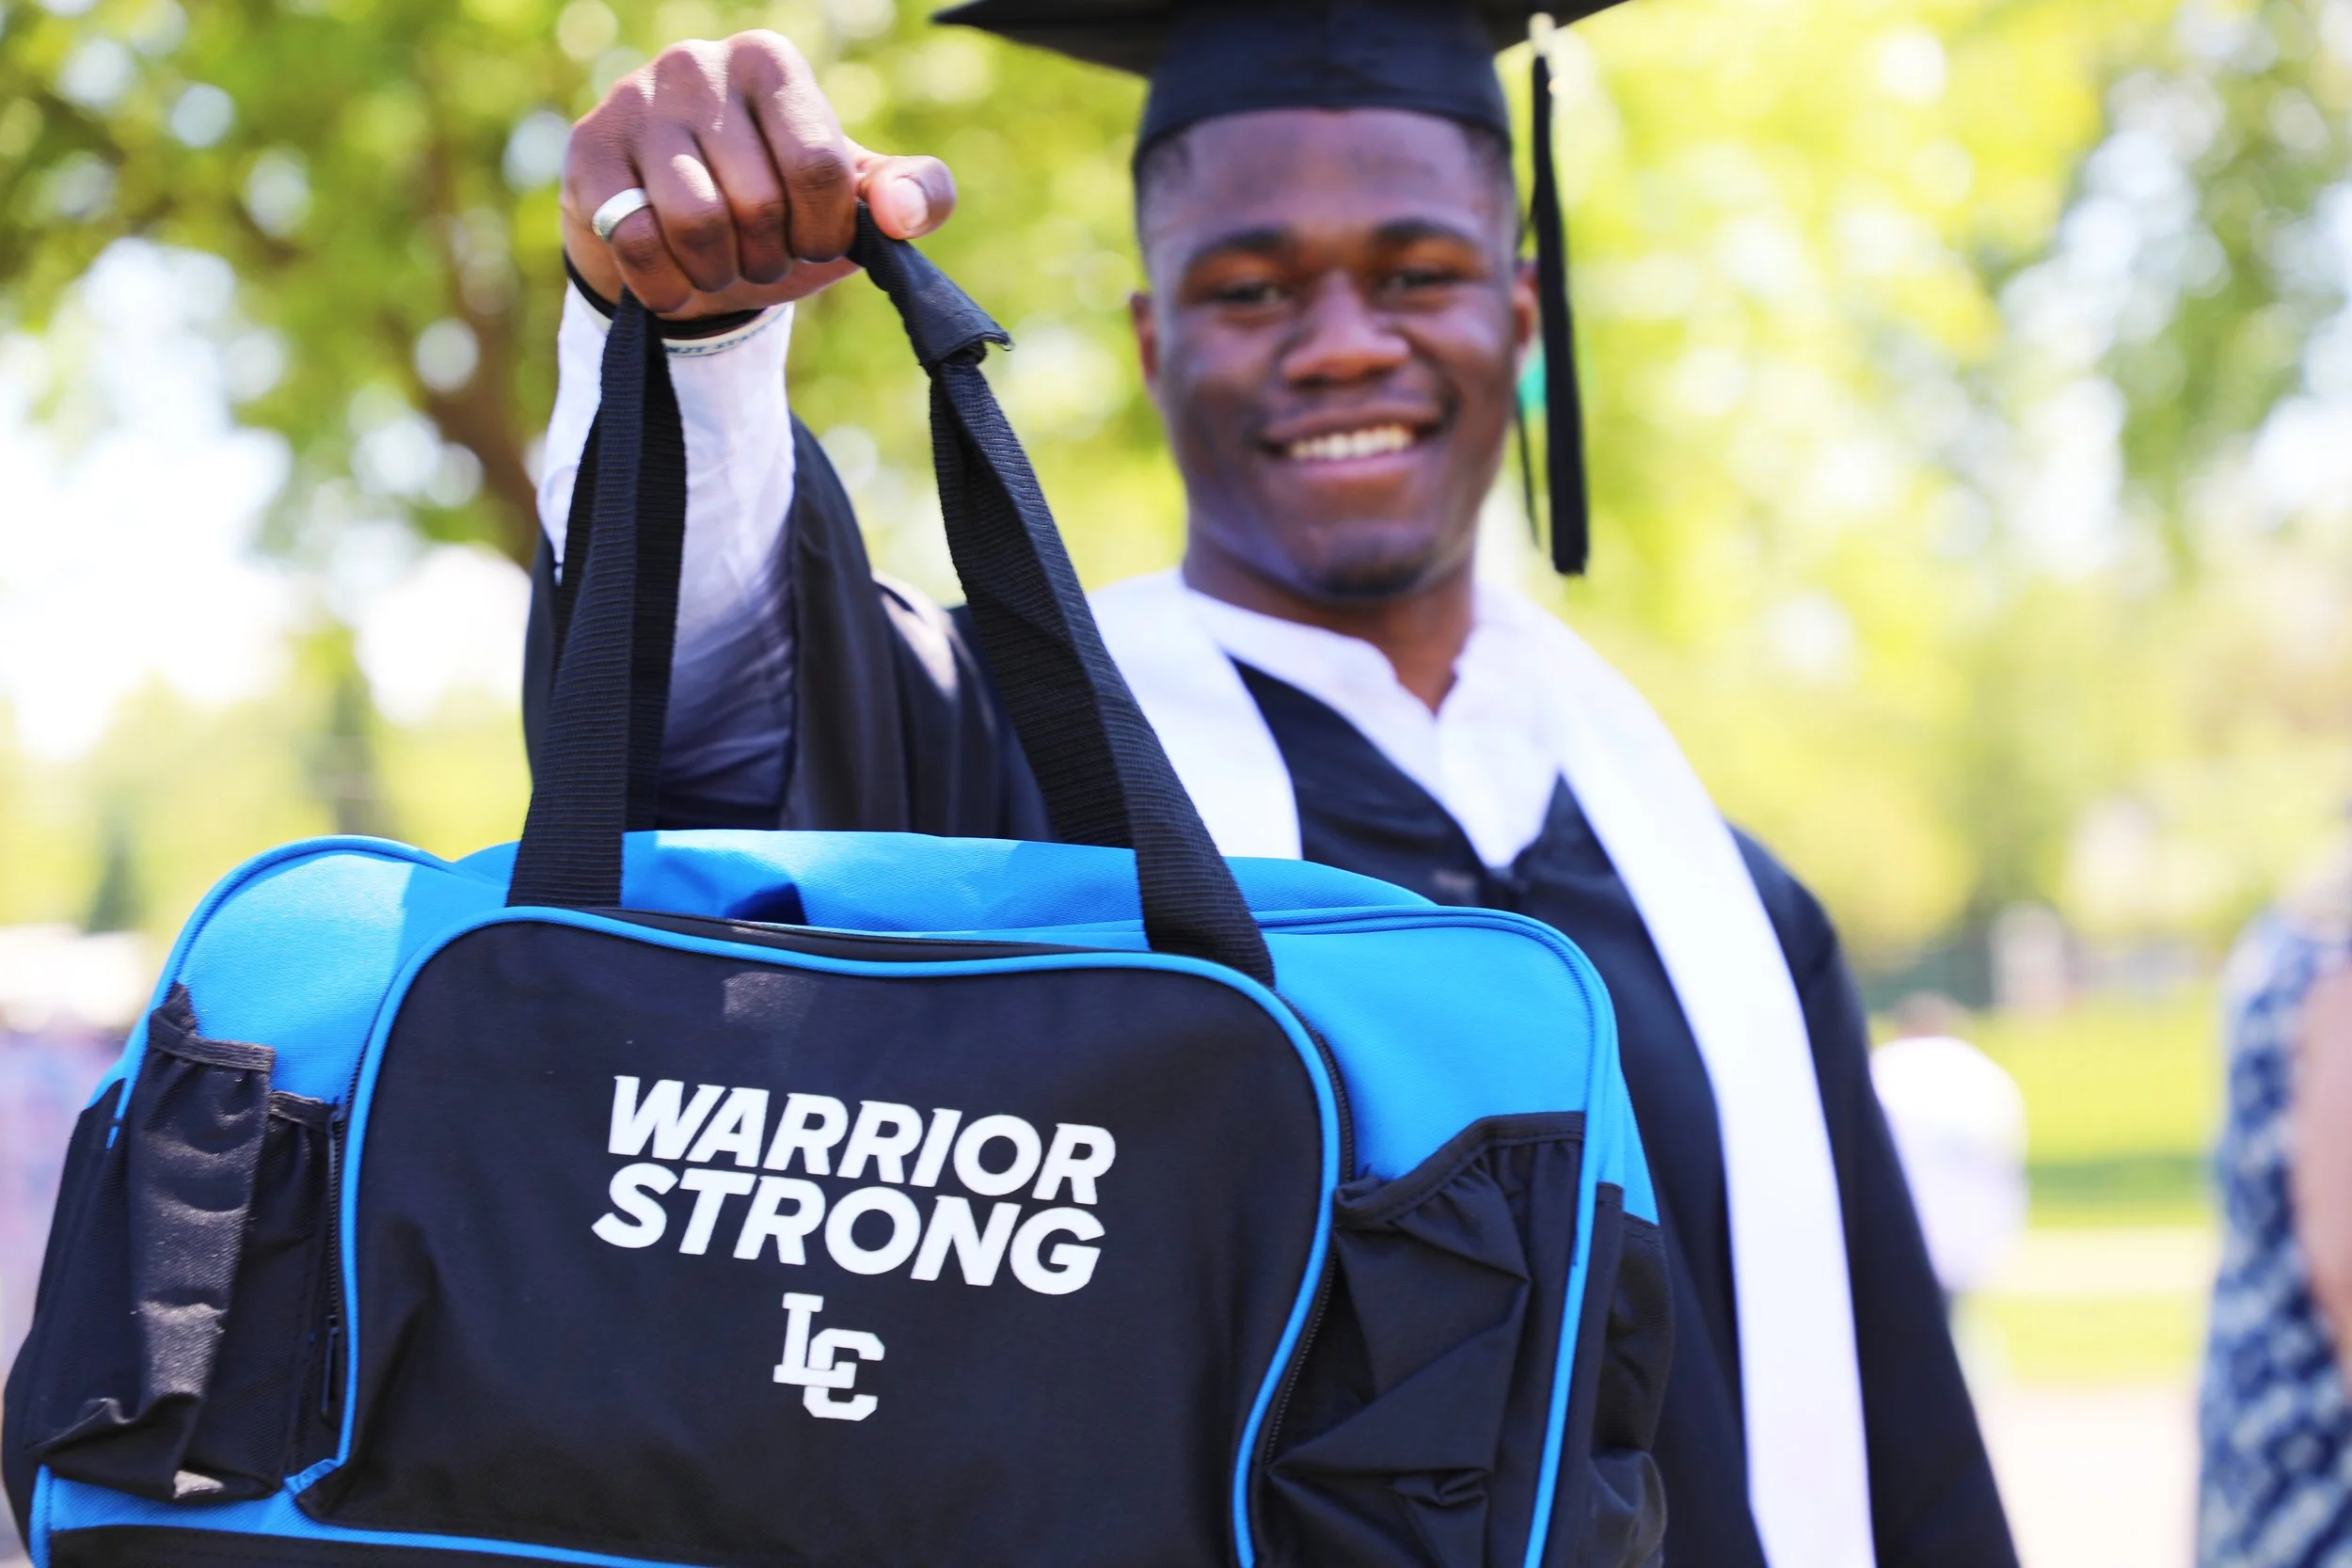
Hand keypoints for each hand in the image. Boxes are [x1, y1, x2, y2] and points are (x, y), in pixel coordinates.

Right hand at [561, 31, 954, 317]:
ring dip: (718, 273)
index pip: (818, 165)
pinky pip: (636, 241)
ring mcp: (634, 103)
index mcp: (771, 63)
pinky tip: (671, 278)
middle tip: (760, 254)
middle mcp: (697, 64)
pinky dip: (665, 285)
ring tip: (719, 264)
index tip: (813, 240)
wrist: (672, 238)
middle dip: (769, 257)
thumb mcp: (849, 201)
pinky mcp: (588, 153)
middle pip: (757, 202)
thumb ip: (910, 196)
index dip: (824, 231)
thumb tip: (900, 214)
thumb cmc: (775, 210)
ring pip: (695, 222)